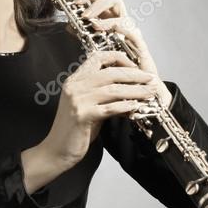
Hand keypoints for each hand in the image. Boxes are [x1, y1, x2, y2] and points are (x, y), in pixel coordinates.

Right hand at [39, 50, 163, 169]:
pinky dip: (125, 106)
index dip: (118, 58)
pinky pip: (109, 108)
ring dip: (135, 91)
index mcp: (75, 80)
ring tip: (150, 93)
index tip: (135, 66)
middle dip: (134, 75)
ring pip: (113, 90)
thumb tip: (130, 91)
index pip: (97, 57)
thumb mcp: (89, 105)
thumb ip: (105, 95)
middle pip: (110, 72)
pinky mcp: (82, 116)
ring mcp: (78, 100)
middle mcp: (75, 86)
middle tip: (150, 79)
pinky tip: (136, 107)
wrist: (57, 149)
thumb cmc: (75, 129)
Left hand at [73, 0, 172, 107]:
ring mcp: (131, 32)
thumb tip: (69, 25)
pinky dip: (118, 26)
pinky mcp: (140, 46)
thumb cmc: (120, 73)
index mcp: (111, 23)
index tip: (73, 2)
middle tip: (79, 6)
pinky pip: (131, 29)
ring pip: (119, 8)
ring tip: (90, 21)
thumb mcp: (99, 52)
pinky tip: (105, 29)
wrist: (140, 92)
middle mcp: (122, 24)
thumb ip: (86, 35)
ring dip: (101, 9)